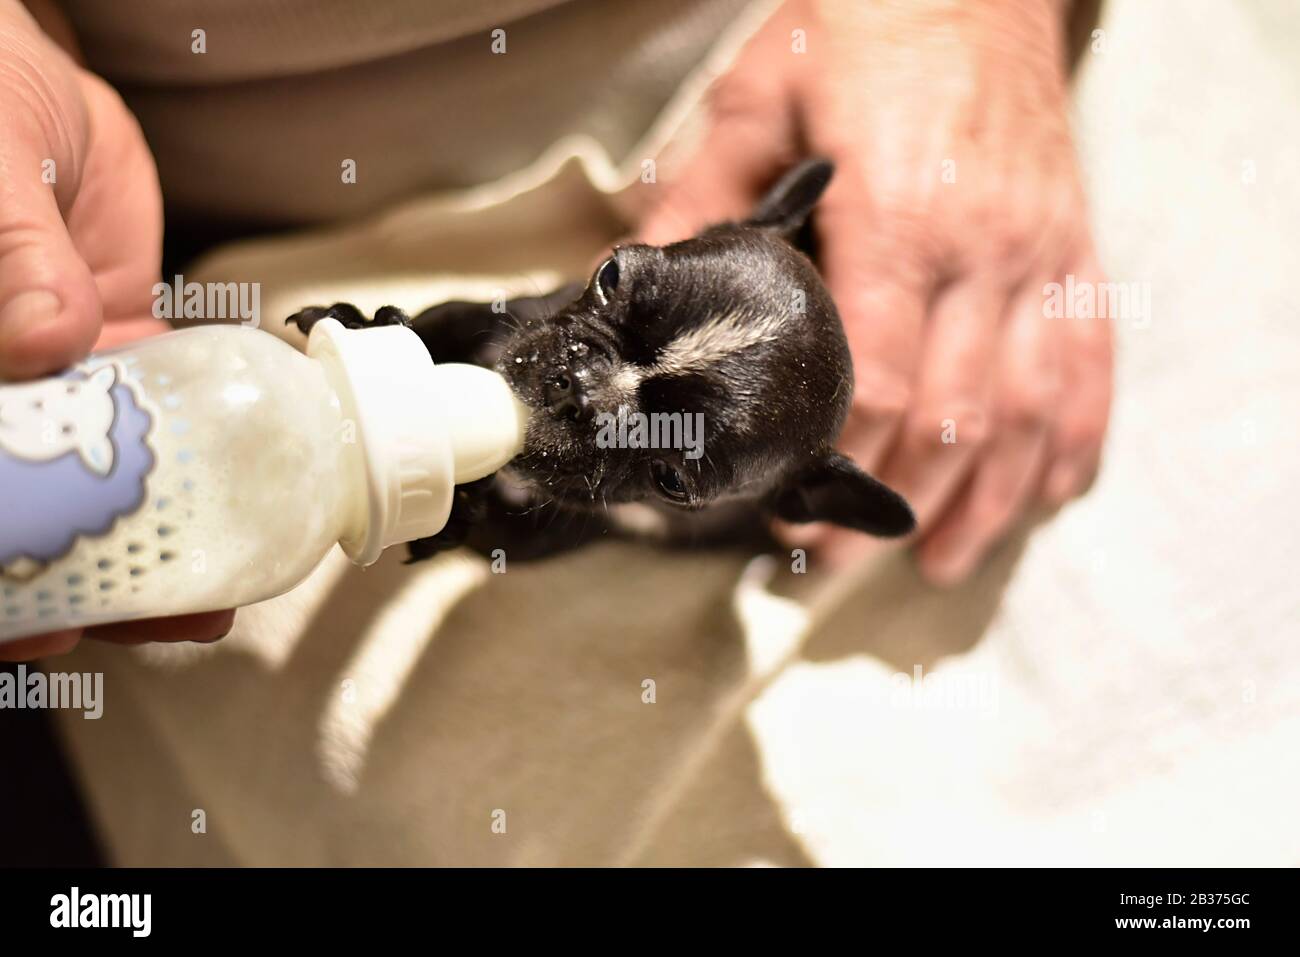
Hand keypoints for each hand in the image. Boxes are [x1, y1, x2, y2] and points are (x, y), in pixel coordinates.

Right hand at [0, 2, 233, 658]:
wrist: (23, 70)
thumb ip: (4, 251)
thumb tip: (46, 338)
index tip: (29, 625)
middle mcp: (0, 396)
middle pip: (33, 512)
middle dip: (78, 581)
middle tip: (143, 621)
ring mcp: (55, 379)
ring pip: (101, 484)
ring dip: (152, 544)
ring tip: (205, 600)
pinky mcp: (117, 350)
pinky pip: (159, 421)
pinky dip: (199, 465)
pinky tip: (244, 502)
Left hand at [636, 0, 1111, 580]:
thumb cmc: (868, 21)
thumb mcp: (760, 91)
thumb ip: (705, 190)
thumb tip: (639, 274)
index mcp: (897, 219)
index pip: (880, 381)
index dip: (839, 464)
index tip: (793, 511)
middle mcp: (980, 250)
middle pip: (950, 419)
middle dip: (893, 506)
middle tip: (837, 560)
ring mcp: (1037, 253)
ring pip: (1025, 411)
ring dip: (984, 500)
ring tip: (936, 559)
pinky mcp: (1072, 248)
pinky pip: (1089, 362)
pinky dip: (1070, 439)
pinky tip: (1041, 494)